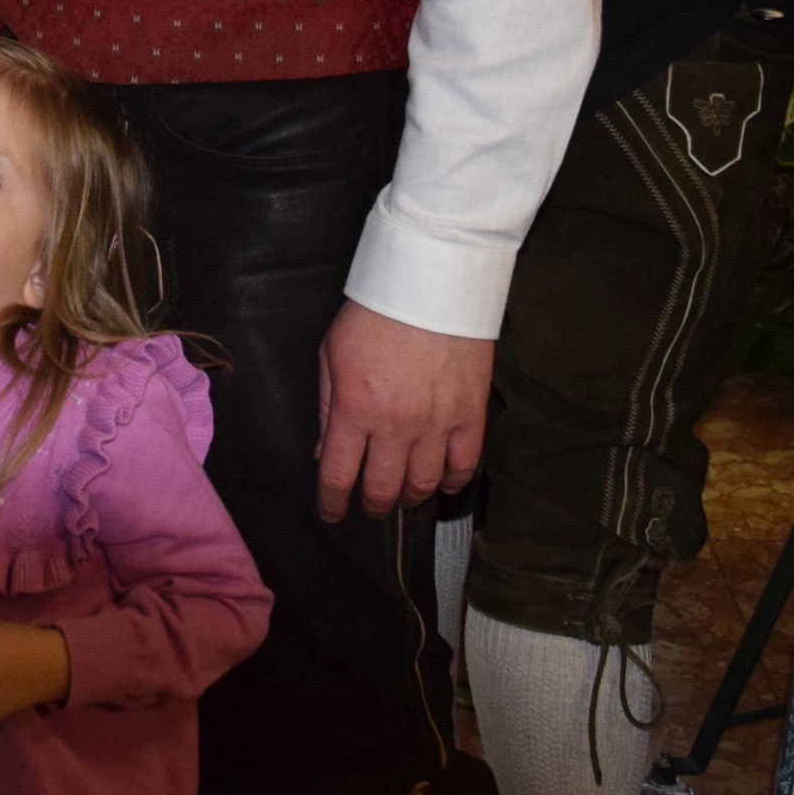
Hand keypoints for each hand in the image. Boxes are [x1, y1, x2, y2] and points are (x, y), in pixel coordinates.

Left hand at [313, 300, 491, 521]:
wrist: (431, 282)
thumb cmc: (374, 313)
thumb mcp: (332, 354)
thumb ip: (326, 407)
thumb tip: (323, 453)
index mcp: (354, 409)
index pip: (337, 475)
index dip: (332, 503)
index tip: (332, 513)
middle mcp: (395, 424)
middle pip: (383, 489)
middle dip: (373, 507)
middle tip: (371, 508)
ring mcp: (437, 421)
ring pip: (424, 484)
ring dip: (411, 498)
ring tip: (405, 496)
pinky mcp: (470, 413)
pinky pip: (465, 464)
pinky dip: (454, 481)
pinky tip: (445, 483)